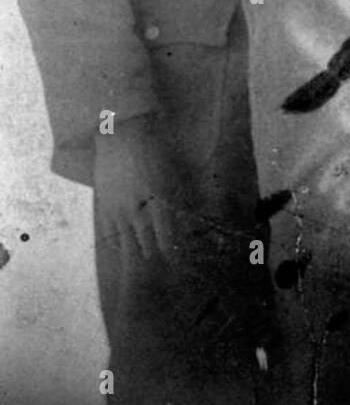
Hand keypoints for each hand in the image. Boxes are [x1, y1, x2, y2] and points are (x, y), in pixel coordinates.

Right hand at [94, 114, 180, 261]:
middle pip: (147, 248)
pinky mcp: (104, 208)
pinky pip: (112, 237)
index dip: (174, 257)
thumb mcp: (173, 174)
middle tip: (167, 271)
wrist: (121, 134)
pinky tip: (129, 249)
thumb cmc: (155, 150)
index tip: (181, 265)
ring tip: (148, 269)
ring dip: (140, 257)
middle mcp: (136, 209)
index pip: (166, 240)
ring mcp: (117, 210)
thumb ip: (180, 200)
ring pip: (128, 247)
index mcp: (158, 200)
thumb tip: (190, 223)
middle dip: (158, 260)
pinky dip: (122, 246)